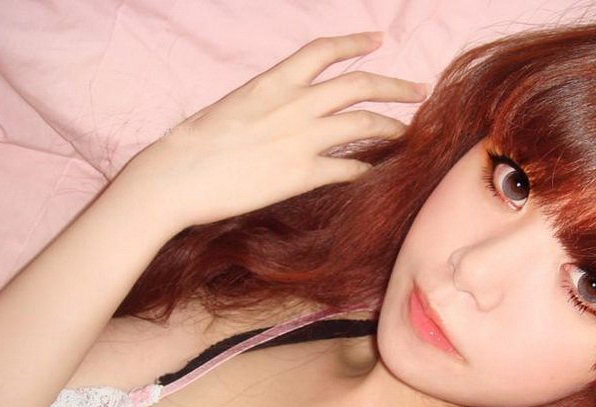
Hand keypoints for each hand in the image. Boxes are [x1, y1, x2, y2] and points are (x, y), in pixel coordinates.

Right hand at [114, 32, 426, 228]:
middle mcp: (293, 104)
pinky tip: (374, 170)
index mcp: (272, 82)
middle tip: (419, 89)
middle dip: (395, 85)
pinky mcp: (301, 175)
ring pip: (363, 123)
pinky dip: (364, 168)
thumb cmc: (191, 144)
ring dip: (391, 126)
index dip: (355, 42)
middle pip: (359, 85)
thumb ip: (265, 104)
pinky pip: (347, 168)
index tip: (378, 40)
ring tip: (408, 131)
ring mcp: (301, 139)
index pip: (323, 51)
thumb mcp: (230, 107)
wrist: (176, 178)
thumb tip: (280, 108)